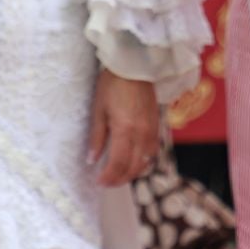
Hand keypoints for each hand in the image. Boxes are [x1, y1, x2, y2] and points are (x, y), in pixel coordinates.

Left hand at [87, 69, 159, 186]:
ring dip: (132, 172)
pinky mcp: (157, 125)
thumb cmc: (112, 84)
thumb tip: (92, 159)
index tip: (99, 182)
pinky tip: (133, 160)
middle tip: (107, 182)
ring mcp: (152, 130)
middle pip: (134, 167)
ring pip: (146, 162)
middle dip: (120, 179)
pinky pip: (152, 151)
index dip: (109, 177)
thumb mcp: (99, 109)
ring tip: (118, 174)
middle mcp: (142, 133)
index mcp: (125, 130)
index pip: (118, 164)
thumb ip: (97, 137)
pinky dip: (143, 161)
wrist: (135, 66)